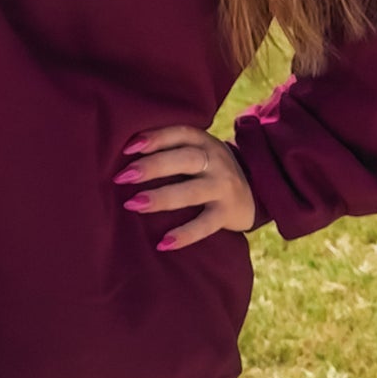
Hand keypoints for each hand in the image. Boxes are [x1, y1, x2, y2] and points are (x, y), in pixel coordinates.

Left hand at [113, 124, 257, 249]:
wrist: (253, 193)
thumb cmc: (209, 169)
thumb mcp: (199, 151)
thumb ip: (173, 149)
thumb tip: (127, 154)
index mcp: (206, 141)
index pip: (180, 134)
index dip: (155, 138)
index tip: (128, 148)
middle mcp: (216, 161)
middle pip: (184, 160)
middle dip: (152, 167)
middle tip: (123, 176)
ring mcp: (223, 187)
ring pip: (191, 191)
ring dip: (161, 197)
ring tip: (133, 203)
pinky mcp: (227, 213)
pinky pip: (204, 225)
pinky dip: (184, 235)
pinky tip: (162, 243)